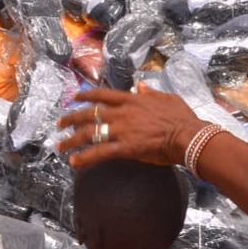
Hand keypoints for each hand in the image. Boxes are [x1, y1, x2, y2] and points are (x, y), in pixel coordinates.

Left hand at [56, 86, 205, 168]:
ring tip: (60, 146)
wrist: (188, 135)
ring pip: (89, 133)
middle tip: (59, 124)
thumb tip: (140, 86)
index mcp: (131, 100)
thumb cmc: (181, 117)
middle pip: (89, 114)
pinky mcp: (125, 148)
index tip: (74, 97)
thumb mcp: (166, 98)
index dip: (86, 95)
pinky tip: (74, 162)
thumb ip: (150, 92)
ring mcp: (121, 130)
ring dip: (71, 140)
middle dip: (71, 118)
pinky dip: (85, 157)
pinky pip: (99, 153)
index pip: (102, 95)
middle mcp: (121, 113)